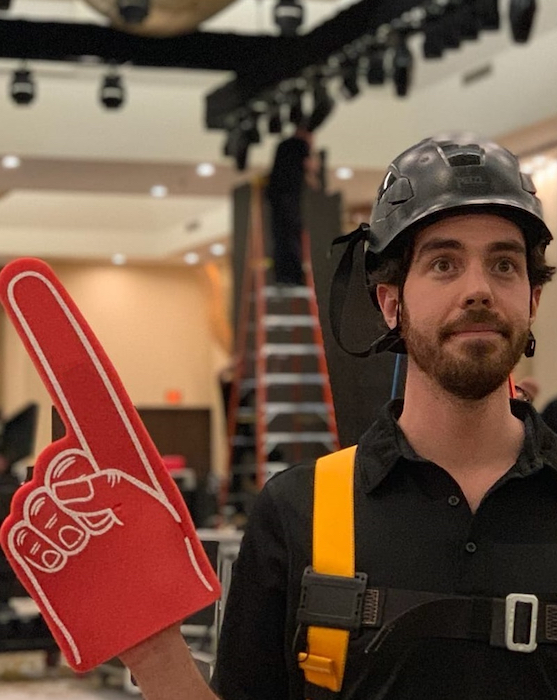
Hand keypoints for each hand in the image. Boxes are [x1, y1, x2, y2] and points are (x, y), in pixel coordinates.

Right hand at [0, 259, 219, 670]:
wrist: (146, 632)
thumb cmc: (166, 575)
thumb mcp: (170, 527)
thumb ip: (145, 490)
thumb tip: (112, 454)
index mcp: (123, 459)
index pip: (91, 395)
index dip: (62, 347)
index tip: (29, 289)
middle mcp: (85, 476)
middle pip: (60, 451)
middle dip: (77, 478)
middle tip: (107, 514)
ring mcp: (54, 507)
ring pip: (37, 491)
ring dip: (66, 518)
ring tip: (99, 545)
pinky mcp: (32, 543)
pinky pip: (20, 530)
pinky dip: (42, 543)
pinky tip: (71, 559)